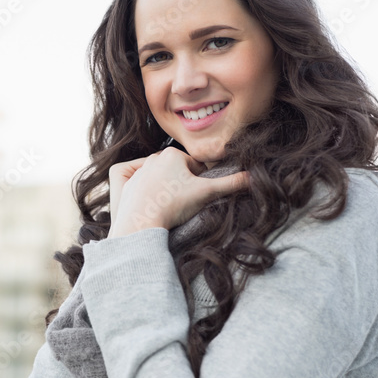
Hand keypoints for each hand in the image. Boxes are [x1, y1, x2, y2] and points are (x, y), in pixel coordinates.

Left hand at [106, 148, 249, 238]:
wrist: (142, 222)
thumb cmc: (174, 206)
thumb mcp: (206, 193)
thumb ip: (230, 184)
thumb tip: (254, 177)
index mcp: (173, 155)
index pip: (194, 167)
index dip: (200, 182)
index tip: (198, 196)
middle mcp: (153, 158)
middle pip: (175, 170)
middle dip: (182, 183)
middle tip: (184, 202)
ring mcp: (137, 171)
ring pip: (156, 176)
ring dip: (164, 186)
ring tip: (168, 204)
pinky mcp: (123, 184)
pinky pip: (131, 178)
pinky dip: (138, 184)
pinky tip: (146, 196)